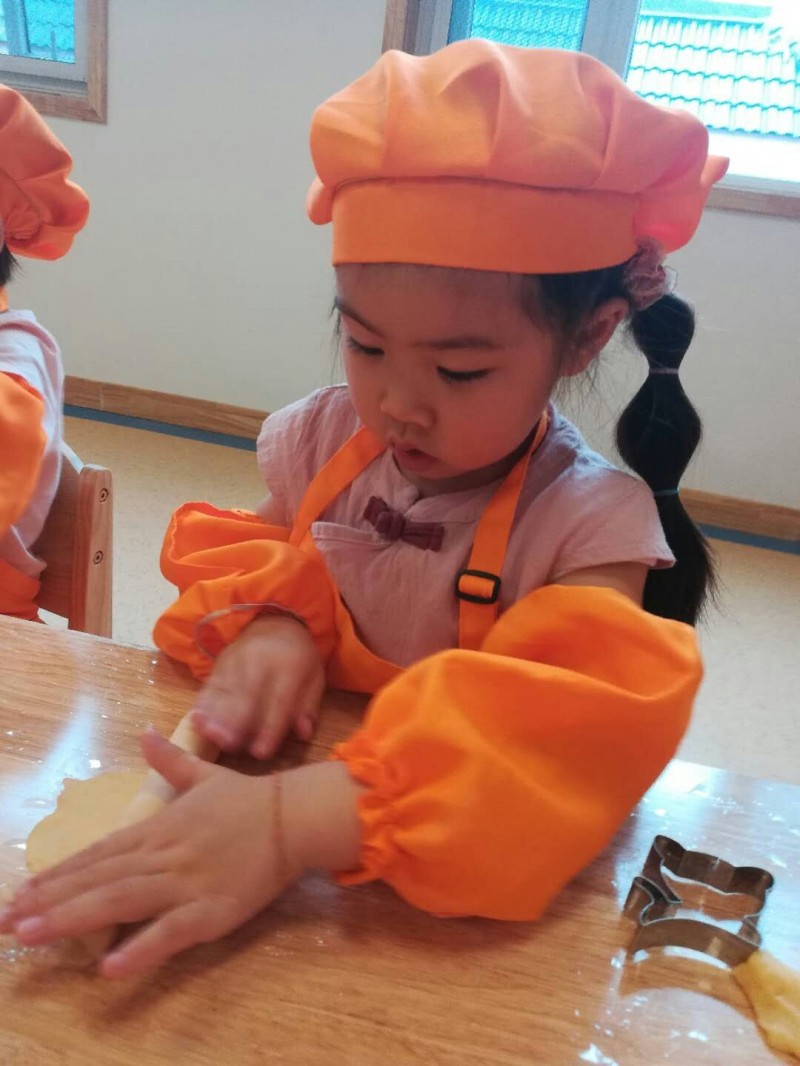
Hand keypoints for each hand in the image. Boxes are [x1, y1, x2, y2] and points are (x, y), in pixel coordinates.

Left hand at [0, 732, 362, 977]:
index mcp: (159, 826)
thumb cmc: (248, 800)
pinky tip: (108, 968)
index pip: (98, 852)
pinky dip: (139, 949)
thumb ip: (170, 760)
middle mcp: (163, 854)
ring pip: (119, 901)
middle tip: (7, 922)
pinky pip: (170, 932)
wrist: (294, 816)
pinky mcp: (211, 911)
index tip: (21, 892)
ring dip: (72, 919)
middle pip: (97, 878)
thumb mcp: (205, 773)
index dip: (58, 874)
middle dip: (49, 901)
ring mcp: (185, 883)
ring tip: (30, 936)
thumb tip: (147, 733)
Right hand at [191, 614, 324, 758]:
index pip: (279, 701)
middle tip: (230, 746)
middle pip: (248, 695)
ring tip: (211, 736)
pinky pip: (210, 684)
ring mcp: (237, 661)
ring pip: (226, 691)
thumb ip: (308, 706)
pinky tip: (196, 720)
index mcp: (290, 666)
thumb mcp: (314, 677)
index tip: (262, 753)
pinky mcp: (220, 663)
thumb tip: (304, 733)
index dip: (270, 728)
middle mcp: (261, 662)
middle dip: (238, 722)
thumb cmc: (298, 657)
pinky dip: (203, 703)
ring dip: (217, 715)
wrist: (275, 622)